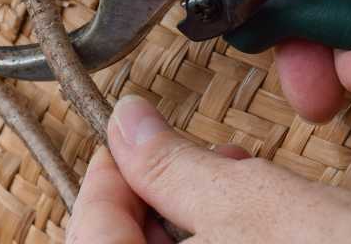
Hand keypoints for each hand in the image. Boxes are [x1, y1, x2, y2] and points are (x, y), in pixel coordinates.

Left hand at [68, 96, 350, 242]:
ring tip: (241, 187)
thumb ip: (172, 164)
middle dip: (154, 199)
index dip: (107, 173)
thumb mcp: (252, 204)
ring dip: (192, 226)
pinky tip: (261, 229)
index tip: (130, 137)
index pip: (89, 229)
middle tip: (196, 160)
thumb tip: (126, 122)